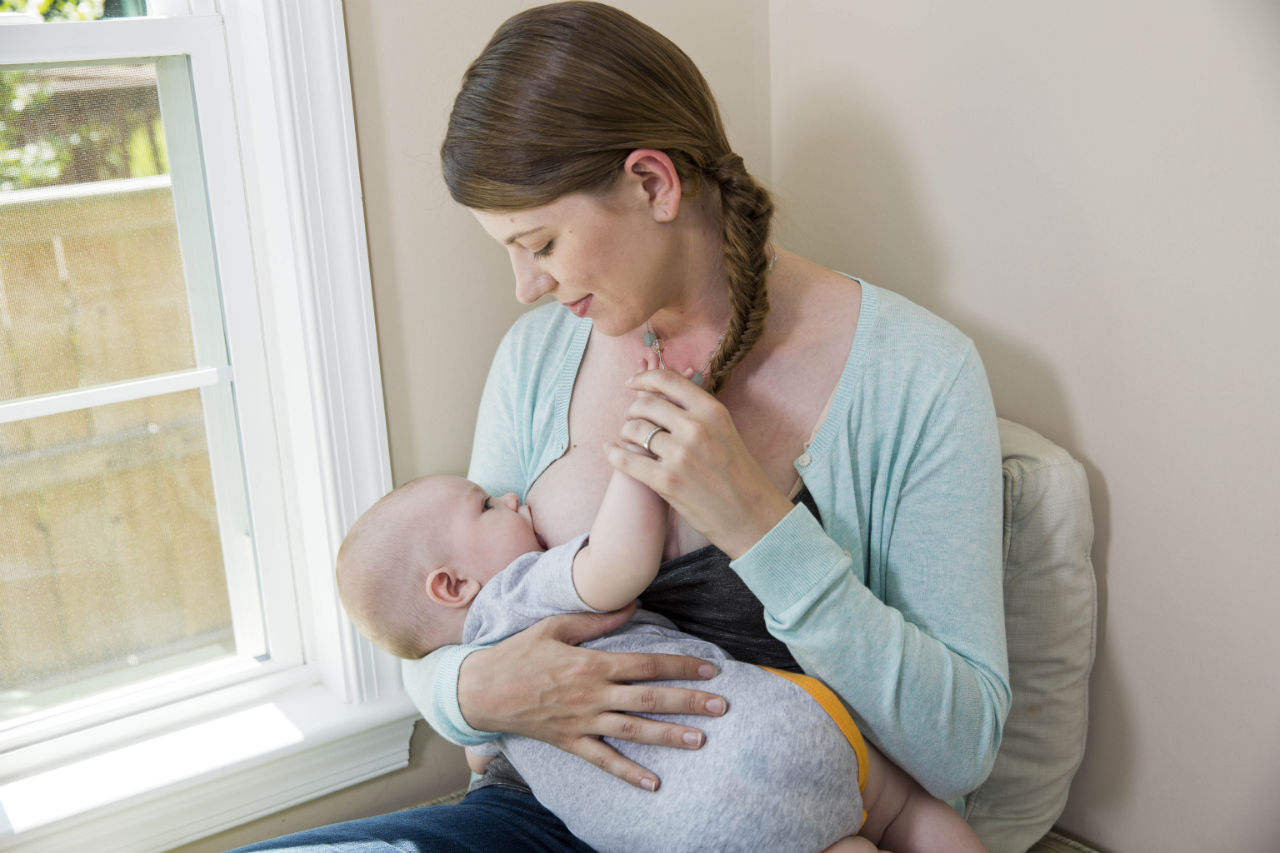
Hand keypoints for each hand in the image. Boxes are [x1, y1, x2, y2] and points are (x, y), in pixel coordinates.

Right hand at [456, 603, 727, 790]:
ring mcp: (582, 721)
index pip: (646, 664)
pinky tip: (653, 783)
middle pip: (649, 698)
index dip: (681, 665)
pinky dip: (628, 773)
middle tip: (721, 706)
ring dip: (668, 736)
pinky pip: (603, 760)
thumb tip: (633, 606)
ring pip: (633, 730)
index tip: (711, 669)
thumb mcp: (556, 627)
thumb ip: (597, 620)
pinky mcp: (570, 742)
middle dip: (688, 702)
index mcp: (592, 663)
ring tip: (700, 740)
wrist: (481, 690)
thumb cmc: (518, 653)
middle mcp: (593, 694)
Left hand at [607, 368, 794, 558]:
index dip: (644, 378)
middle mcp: (695, 428)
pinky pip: (626, 460)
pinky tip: (611, 450)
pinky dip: (614, 453)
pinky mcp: (666, 481)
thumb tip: (663, 393)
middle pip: (645, 404)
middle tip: (632, 419)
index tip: (632, 383)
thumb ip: (696, 411)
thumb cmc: (738, 473)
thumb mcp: (725, 430)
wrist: (751, 515)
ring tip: (630, 439)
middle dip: (633, 410)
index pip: (668, 381)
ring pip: (633, 430)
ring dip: (626, 432)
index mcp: (712, 411)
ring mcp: (680, 455)